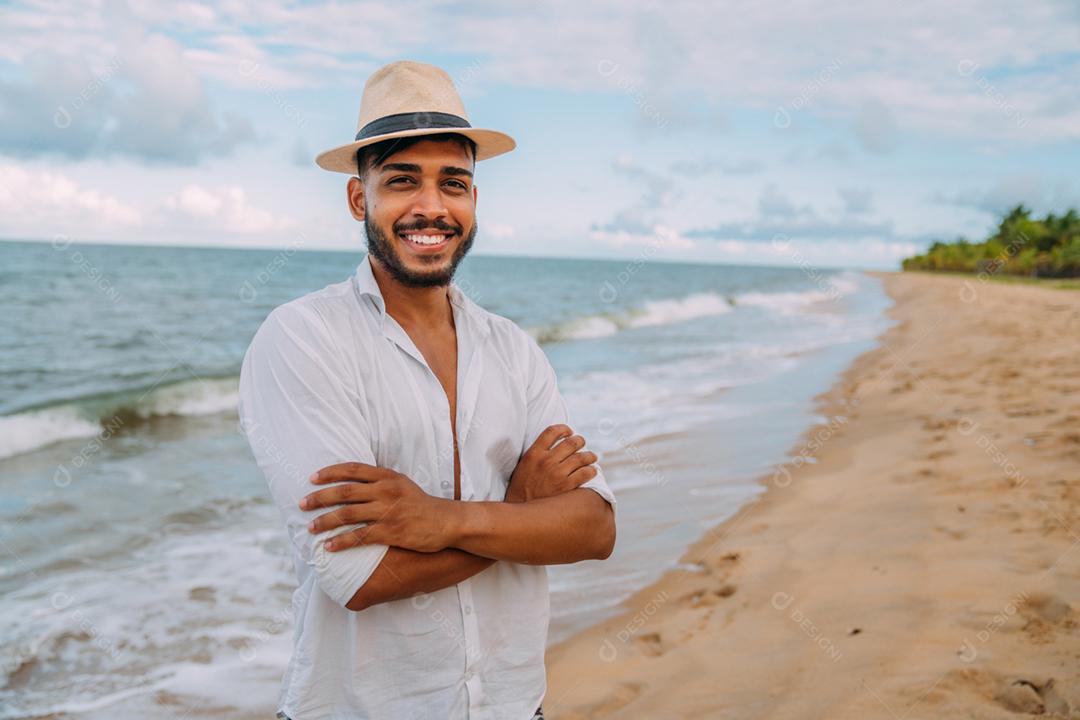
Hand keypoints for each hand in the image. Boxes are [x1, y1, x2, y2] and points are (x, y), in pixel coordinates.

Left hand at [300, 462, 452, 552]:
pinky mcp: (391, 532)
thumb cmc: (421, 504)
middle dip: (320, 498)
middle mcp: (386, 491)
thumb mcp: (402, 484)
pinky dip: (341, 542)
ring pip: (348, 514)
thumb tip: (353, 482)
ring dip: (325, 521)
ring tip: (310, 527)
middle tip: (302, 504)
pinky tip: (329, 547)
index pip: (353, 469)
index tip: (312, 479)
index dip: (330, 472)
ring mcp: (388, 511)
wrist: (447, 522)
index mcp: (387, 476)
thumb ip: (380, 481)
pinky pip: (360, 536)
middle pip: (344, 491)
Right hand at [505, 424, 598, 502]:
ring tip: (592, 457)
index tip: (569, 431)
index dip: (564, 429)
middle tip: (582, 443)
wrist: (521, 511)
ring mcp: (556, 473)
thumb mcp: (523, 466)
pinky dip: (591, 470)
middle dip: (580, 441)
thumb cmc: (521, 488)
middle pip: (570, 442)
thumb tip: (552, 445)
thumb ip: (536, 454)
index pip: (552, 432)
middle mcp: (546, 461)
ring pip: (581, 457)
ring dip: (589, 455)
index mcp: (534, 453)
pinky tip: (592, 471)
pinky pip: (585, 473)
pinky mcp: (566, 486)